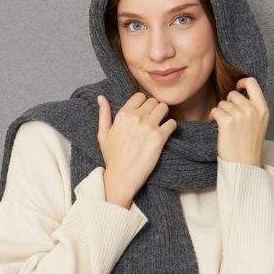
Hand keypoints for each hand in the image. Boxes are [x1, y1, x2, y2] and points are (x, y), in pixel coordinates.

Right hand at [97, 92, 176, 207]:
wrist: (122, 178)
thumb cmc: (112, 158)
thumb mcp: (103, 134)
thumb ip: (104, 114)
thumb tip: (101, 97)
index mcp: (123, 114)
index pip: (140, 96)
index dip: (144, 104)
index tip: (144, 114)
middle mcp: (136, 117)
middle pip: (154, 101)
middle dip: (154, 109)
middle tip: (153, 122)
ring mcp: (148, 127)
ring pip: (164, 108)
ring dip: (164, 115)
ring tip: (160, 126)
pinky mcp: (159, 138)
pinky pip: (172, 123)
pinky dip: (171, 128)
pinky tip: (165, 135)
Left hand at [207, 77, 270, 166]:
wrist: (245, 164)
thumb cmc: (249, 145)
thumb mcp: (259, 123)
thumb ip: (253, 107)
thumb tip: (239, 92)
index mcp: (263, 108)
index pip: (252, 82)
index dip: (242, 82)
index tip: (237, 87)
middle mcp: (252, 109)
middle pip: (233, 94)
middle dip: (228, 104)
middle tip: (229, 117)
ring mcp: (240, 115)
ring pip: (222, 103)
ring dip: (221, 112)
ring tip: (226, 126)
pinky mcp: (227, 121)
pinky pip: (215, 111)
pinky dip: (213, 117)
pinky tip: (217, 126)